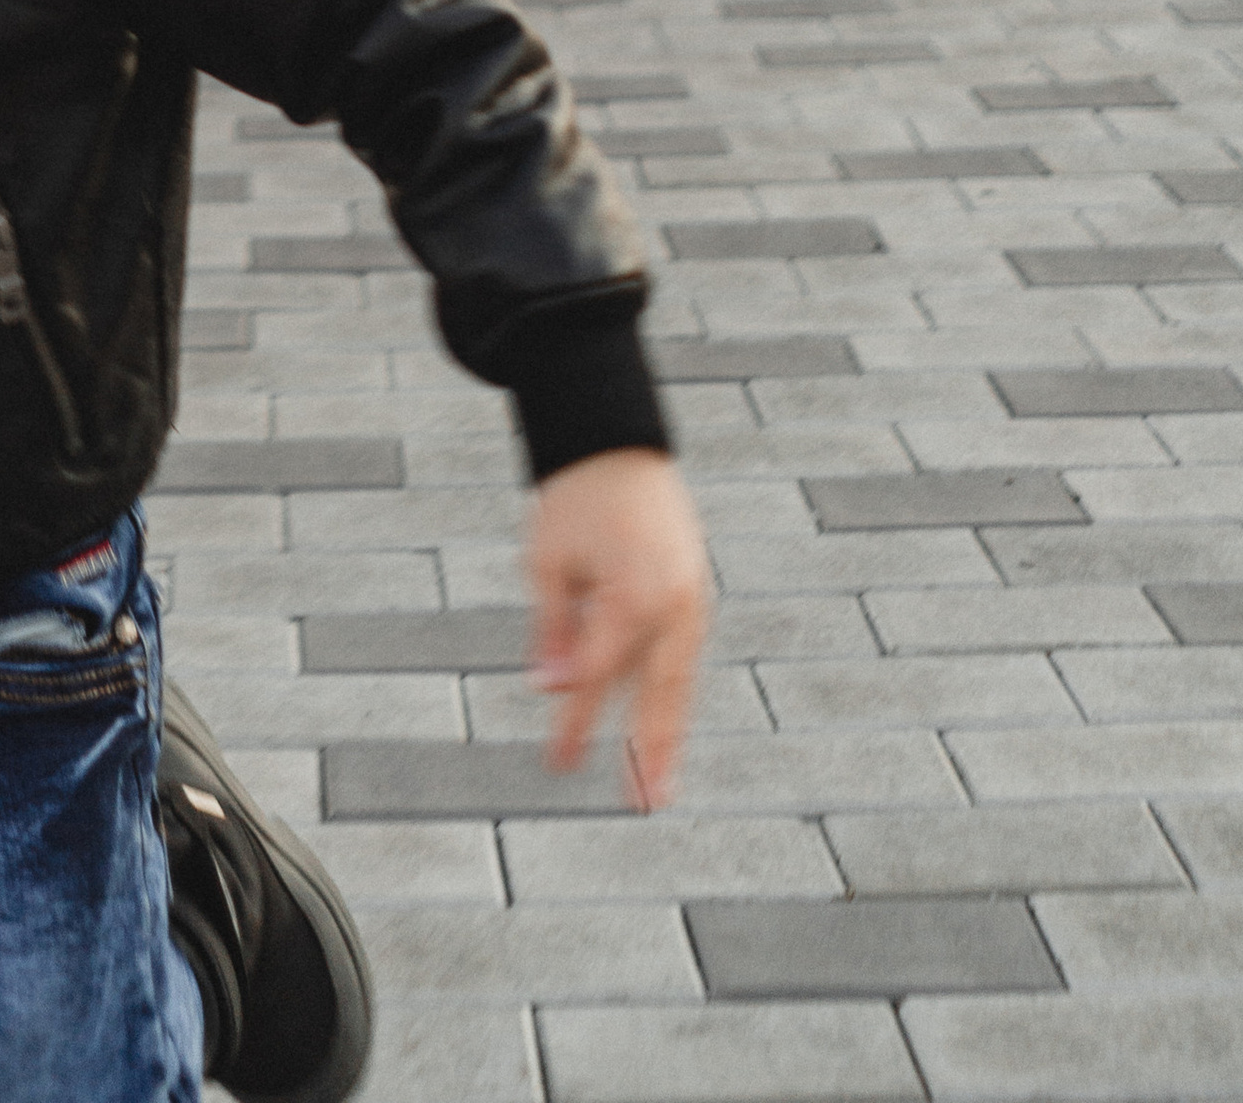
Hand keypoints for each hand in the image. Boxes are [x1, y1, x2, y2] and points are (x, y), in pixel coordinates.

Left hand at [527, 445, 710, 808]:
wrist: (616, 439)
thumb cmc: (574, 498)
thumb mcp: (548, 562)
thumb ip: (554, 628)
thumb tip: (549, 689)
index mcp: (632, 592)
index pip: (600, 674)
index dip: (575, 717)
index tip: (557, 761)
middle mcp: (671, 600)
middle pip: (659, 690)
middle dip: (650, 749)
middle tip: (644, 802)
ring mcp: (690, 596)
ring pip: (678, 678)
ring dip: (669, 729)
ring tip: (658, 782)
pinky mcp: (694, 590)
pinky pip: (681, 653)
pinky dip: (671, 691)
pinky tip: (662, 725)